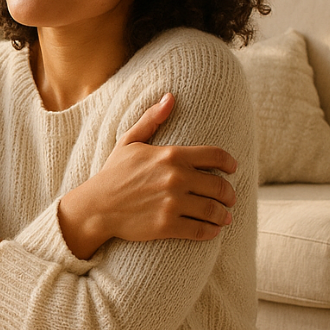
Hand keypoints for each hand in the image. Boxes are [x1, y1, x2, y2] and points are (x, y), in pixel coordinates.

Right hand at [58, 93, 237, 258]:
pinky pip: (200, 231)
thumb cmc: (114, 173)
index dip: (229, 163)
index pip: (215, 155)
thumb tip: (170, 97)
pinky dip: (211, 232)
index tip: (233, 169)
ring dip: (224, 215)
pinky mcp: (167, 226)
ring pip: (214, 210)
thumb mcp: (129, 141)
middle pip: (219, 186)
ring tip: (225, 217)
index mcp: (170, 155)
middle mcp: (175, 178)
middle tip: (230, 198)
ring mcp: (172, 203)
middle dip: (229, 194)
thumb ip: (151, 119)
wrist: (96, 207)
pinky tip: (212, 230)